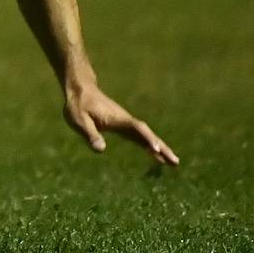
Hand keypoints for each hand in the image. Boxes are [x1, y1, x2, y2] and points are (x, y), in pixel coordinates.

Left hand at [63, 83, 177, 165]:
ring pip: (145, 136)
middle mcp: (125, 120)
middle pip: (147, 134)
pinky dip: (149, 145)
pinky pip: (139, 137)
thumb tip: (101, 150)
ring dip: (159, 148)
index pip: (136, 129)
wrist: (80, 90)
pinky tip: (157, 155)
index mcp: (117, 119)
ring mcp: (125, 123)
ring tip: (173, 162)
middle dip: (161, 147)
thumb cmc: (78, 105)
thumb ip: (90, 133)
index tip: (157, 149)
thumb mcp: (78, 120)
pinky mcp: (123, 126)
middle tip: (175, 161)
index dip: (147, 138)